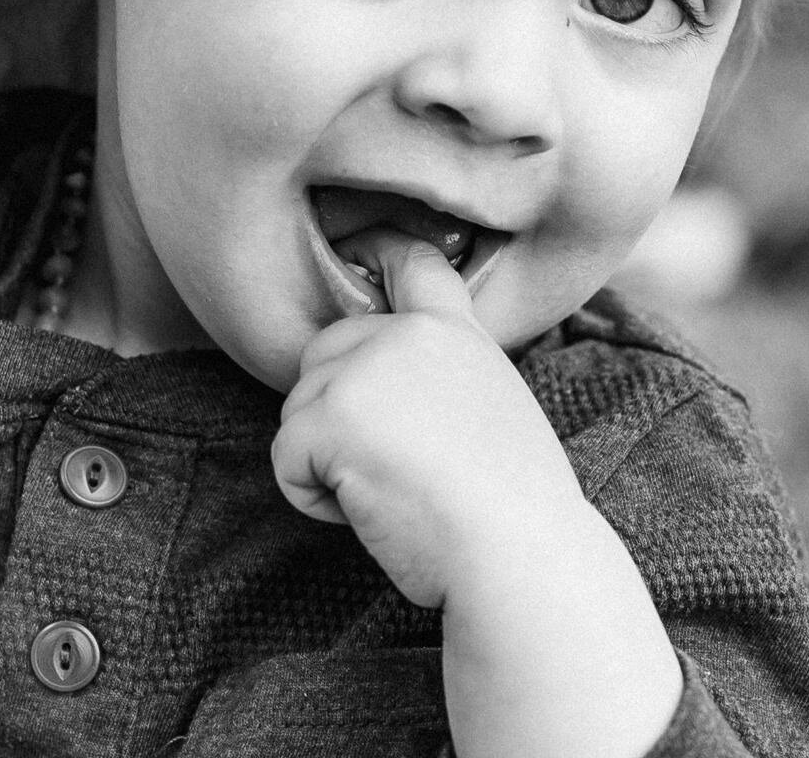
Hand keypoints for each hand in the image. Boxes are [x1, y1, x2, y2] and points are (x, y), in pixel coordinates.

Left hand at [270, 229, 681, 757]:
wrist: (523, 558)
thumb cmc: (516, 515)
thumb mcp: (492, 412)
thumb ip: (439, 379)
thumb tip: (382, 390)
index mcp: (456, 334)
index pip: (413, 265)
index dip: (378, 252)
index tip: (359, 249)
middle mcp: (407, 336)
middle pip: (323, 353)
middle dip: (335, 413)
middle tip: (402, 469)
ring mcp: (363, 369)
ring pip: (298, 411)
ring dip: (328, 463)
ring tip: (398, 492)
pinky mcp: (328, 415)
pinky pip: (285, 459)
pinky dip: (313, 498)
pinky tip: (371, 510)